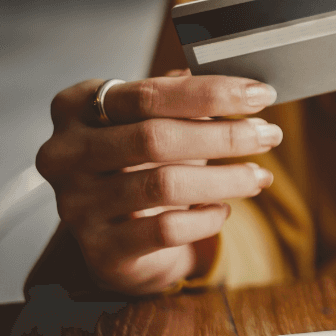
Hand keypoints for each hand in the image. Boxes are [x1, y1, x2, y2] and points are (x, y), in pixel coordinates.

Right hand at [36, 71, 281, 294]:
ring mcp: (77, 204)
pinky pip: (167, 229)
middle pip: (155, 138)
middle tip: (270, 135)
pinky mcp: (101, 248)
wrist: (116, 233)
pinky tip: (223, 210)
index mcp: (77, 107)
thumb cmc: (141, 162)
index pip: (149, 93)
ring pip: (164, 185)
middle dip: (225, 135)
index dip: (211, 92)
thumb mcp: (156, 121)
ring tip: (259, 175)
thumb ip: (188, 98)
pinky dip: (206, 218)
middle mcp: (65, 154)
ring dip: (226, 178)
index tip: (260, 95)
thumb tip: (245, 87)